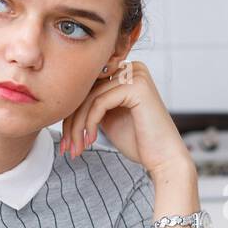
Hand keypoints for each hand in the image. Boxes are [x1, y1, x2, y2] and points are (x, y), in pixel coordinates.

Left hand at [60, 60, 191, 176]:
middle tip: (66, 146)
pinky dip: (90, 123)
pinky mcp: (137, 86)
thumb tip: (63, 99)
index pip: (88, 86)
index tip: (65, 139)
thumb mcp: (108, 116)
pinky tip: (90, 140)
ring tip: (75, 148)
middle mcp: (132, 68)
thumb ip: (93, 102)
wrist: (163, 159)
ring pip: (90, 97)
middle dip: (72, 121)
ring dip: (77, 126)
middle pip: (88, 90)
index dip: (71, 112)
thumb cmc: (138, 141)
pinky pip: (100, 102)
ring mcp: (136, 75)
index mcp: (126, 72)